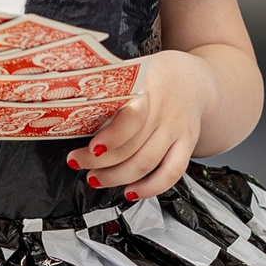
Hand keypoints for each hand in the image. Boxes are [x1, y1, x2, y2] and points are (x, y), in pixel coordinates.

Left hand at [67, 50, 210, 202]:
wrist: (195, 81)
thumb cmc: (155, 78)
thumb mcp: (133, 73)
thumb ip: (110, 92)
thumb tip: (70, 112)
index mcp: (148, 87)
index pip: (132, 117)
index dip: (111, 137)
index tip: (90, 148)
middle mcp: (164, 110)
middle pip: (133, 146)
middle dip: (100, 162)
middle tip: (78, 162)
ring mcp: (177, 129)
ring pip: (147, 163)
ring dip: (117, 177)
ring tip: (95, 178)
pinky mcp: (188, 145)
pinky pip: (171, 173)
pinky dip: (149, 188)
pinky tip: (130, 192)